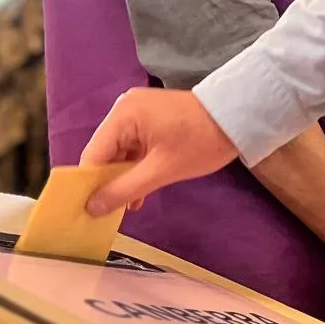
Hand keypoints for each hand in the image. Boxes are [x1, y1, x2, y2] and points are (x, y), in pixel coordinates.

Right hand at [83, 89, 237, 215]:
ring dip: (124, 179)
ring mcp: (138, 112)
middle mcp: (124, 109)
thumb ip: (124, 189)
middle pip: (104, 153)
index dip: (87, 185)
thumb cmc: (202, 142)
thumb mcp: (162, 170)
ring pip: (120, 152)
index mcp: (122, 115)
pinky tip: (139, 194)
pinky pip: (135, 147)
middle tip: (104, 214)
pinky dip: (137, 168)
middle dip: (107, 183)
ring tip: (123, 209)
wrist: (240, 118)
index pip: (92, 155)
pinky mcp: (152, 119)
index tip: (84, 211)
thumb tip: (91, 208)